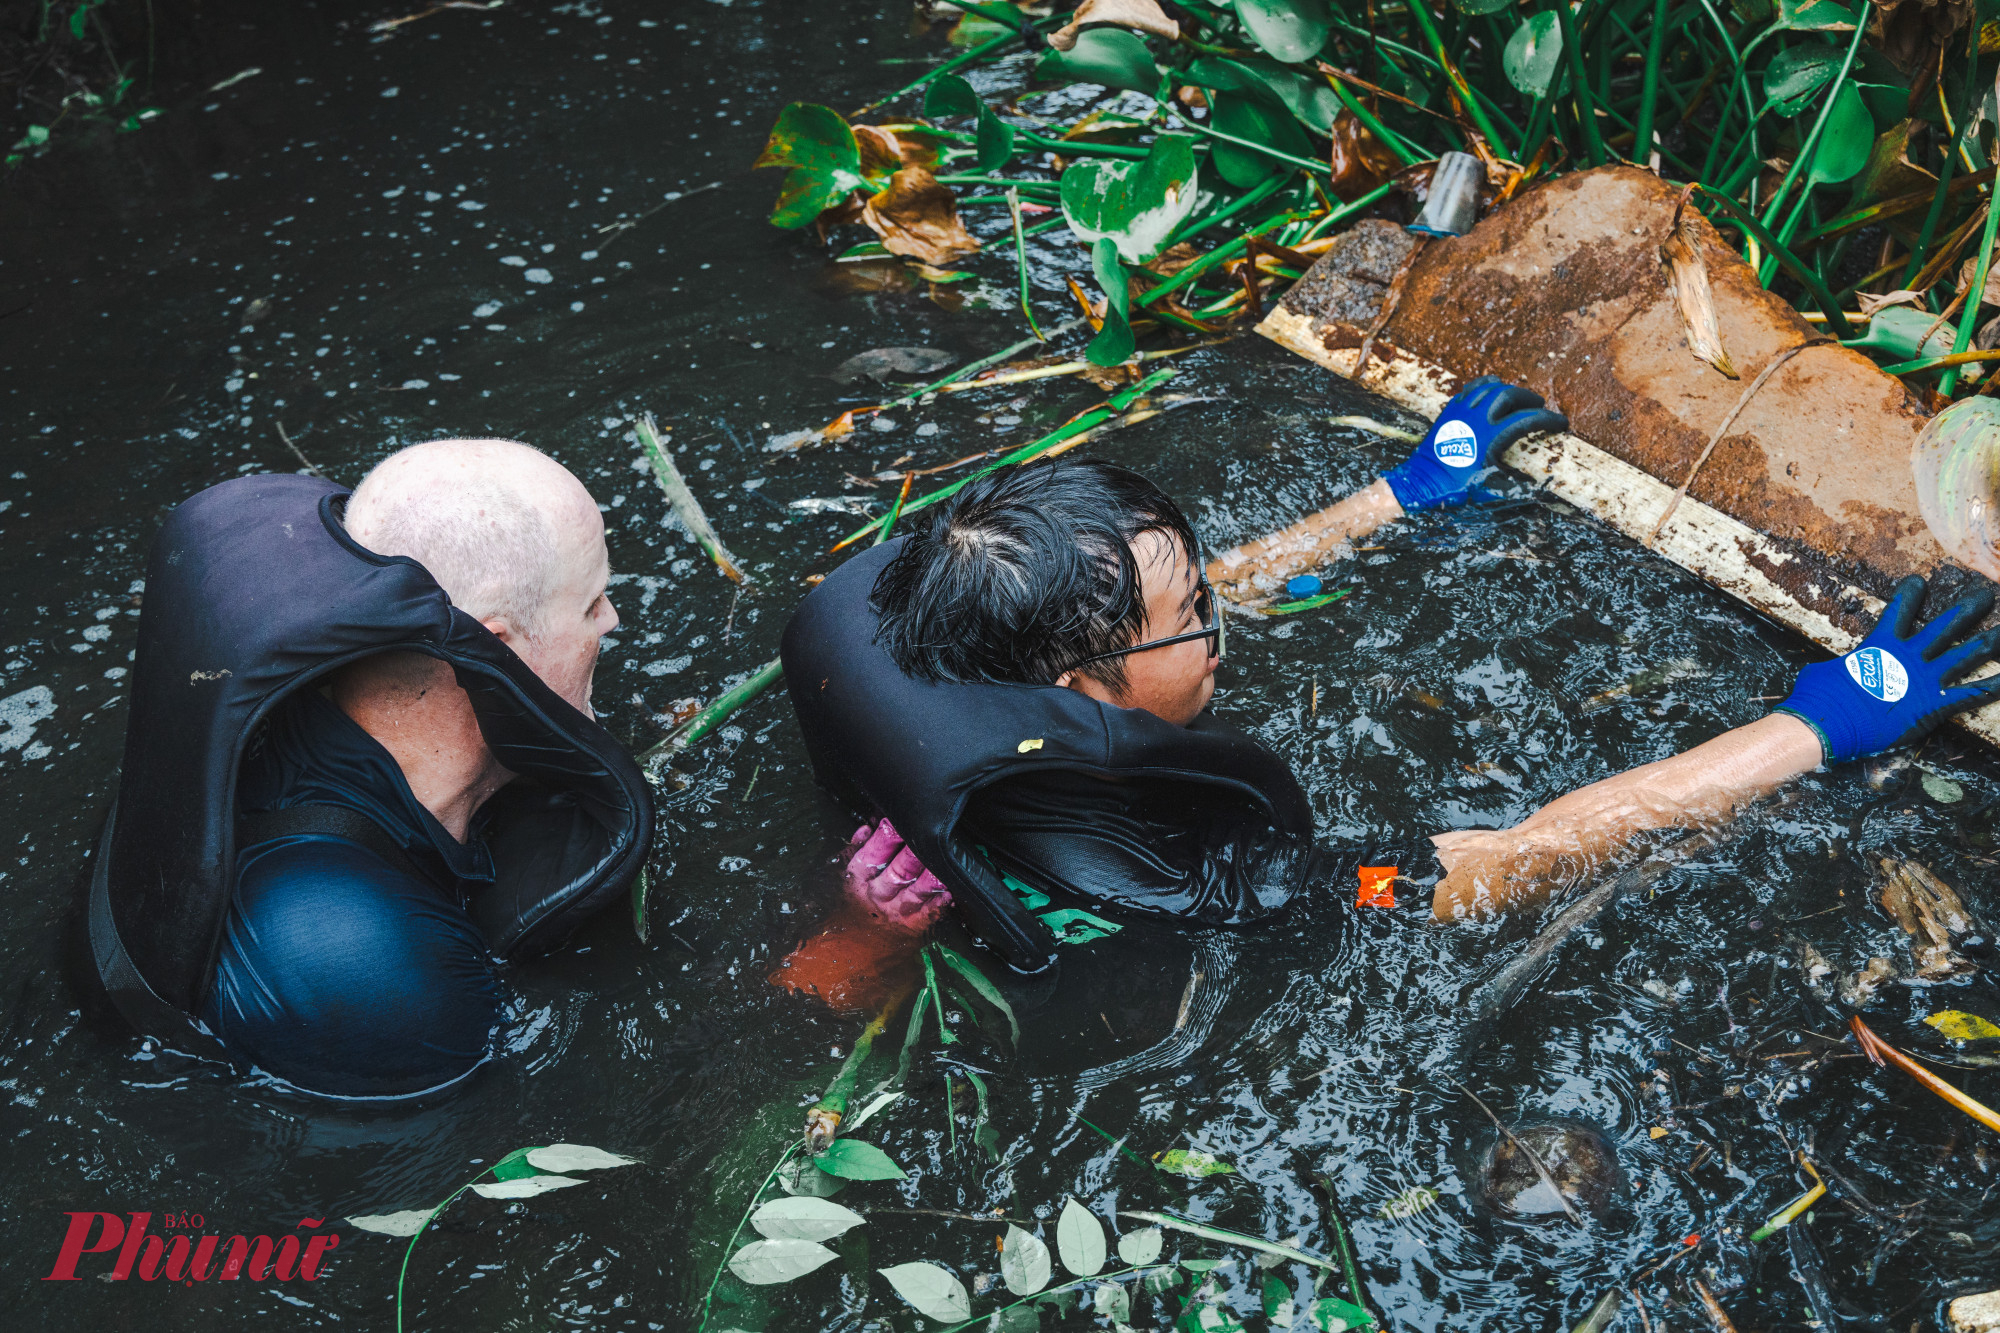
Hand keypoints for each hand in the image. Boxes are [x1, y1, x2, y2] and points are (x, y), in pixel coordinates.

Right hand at [843, 819, 951, 930]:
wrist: (852, 949)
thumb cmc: (854, 904)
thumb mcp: (847, 876)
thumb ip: (857, 849)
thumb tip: (865, 829)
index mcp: (859, 879)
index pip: (871, 856)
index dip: (885, 839)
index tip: (896, 823)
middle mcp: (877, 896)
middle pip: (897, 872)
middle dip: (912, 854)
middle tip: (926, 838)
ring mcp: (896, 912)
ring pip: (916, 892)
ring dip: (930, 878)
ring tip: (942, 863)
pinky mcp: (913, 925)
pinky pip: (928, 914)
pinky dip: (939, 904)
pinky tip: (949, 893)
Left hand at [1381, 377, 1566, 511]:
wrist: (1420, 483)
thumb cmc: (1454, 489)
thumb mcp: (1489, 490)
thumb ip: (1517, 488)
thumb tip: (1541, 493)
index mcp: (1490, 436)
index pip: (1527, 419)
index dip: (1548, 420)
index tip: (1561, 424)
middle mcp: (1476, 418)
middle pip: (1509, 394)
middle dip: (1529, 398)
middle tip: (1540, 406)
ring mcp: (1460, 411)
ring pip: (1488, 387)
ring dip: (1508, 389)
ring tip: (1519, 397)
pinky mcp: (1448, 411)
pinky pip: (1470, 390)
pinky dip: (1485, 387)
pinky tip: (1491, 391)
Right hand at [1775, 575, 1999, 763]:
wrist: (1826, 724)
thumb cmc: (1818, 699)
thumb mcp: (1821, 673)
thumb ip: (1836, 667)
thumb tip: (1827, 670)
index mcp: (1879, 646)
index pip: (1898, 611)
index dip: (1910, 595)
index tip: (1920, 581)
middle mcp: (1908, 657)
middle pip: (1946, 626)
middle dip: (1968, 610)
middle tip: (1986, 595)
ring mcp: (1924, 679)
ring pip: (1967, 655)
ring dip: (1991, 642)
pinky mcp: (1933, 705)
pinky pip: (1971, 693)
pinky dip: (1994, 686)